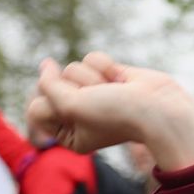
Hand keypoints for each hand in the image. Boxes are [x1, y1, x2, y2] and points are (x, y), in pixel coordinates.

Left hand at [26, 53, 193, 170]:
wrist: (158, 107)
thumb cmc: (115, 114)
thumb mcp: (70, 105)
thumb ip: (48, 84)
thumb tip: (46, 64)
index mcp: (67, 135)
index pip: (35, 109)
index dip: (52, 102)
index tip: (77, 108)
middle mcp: (78, 115)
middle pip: (50, 85)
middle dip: (75, 87)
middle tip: (98, 100)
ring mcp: (92, 94)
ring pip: (71, 69)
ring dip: (92, 77)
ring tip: (112, 90)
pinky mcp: (106, 76)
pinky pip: (90, 59)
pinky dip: (105, 66)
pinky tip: (120, 80)